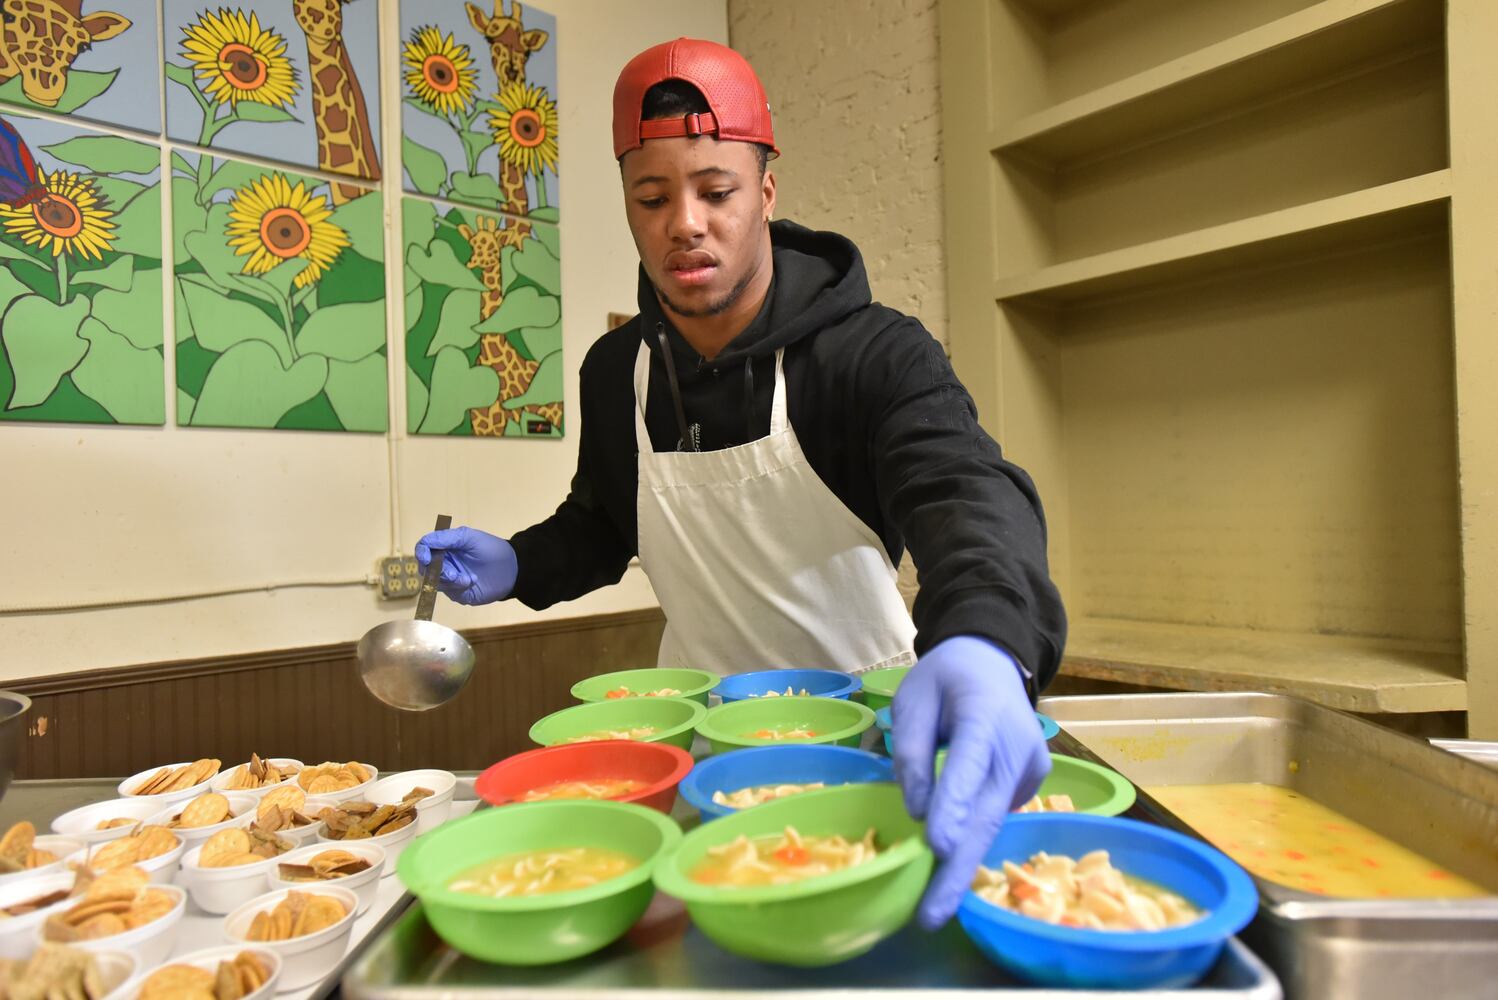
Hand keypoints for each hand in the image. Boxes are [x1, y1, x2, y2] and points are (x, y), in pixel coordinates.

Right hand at [413, 526, 516, 604]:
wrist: (511, 569)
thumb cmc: (491, 549)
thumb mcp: (469, 538)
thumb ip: (447, 538)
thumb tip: (425, 542)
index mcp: (445, 547)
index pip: (424, 549)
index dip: (421, 553)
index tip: (426, 558)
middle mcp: (444, 563)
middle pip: (426, 568)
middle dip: (437, 571)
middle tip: (453, 573)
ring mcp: (450, 579)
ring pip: (435, 582)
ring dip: (449, 580)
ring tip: (467, 578)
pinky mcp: (457, 593)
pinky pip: (448, 592)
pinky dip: (458, 587)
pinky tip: (471, 582)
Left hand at [891, 635, 1050, 929]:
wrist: (993, 660)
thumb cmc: (946, 678)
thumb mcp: (913, 699)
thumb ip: (912, 751)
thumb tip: (916, 811)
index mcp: (985, 715)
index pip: (970, 764)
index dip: (954, 806)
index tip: (937, 846)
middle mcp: (1018, 746)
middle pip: (987, 813)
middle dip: (958, 867)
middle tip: (932, 914)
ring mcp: (1032, 768)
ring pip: (993, 822)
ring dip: (963, 863)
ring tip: (934, 907)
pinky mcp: (1032, 782)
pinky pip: (997, 814)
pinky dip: (973, 839)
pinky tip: (949, 869)